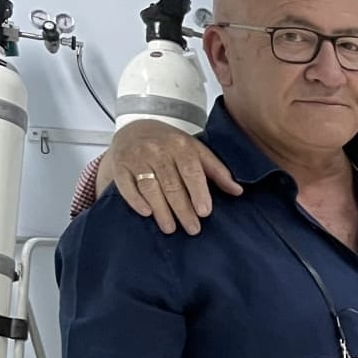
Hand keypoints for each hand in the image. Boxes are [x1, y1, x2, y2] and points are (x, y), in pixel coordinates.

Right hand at [102, 119, 240, 235]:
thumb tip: (237, 191)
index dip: (198, 192)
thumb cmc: (171, 144)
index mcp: (180, 145)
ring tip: (171, 228)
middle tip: (193, 229)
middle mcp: (157, 150)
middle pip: (171, 184)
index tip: (204, 212)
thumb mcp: (196, 150)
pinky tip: (146, 213)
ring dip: (161, 210)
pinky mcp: (120, 166)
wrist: (135, 128)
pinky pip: (126, 185)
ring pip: (149, 187)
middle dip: (182, 209)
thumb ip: (217, 171)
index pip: (191, 171)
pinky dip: (135, 200)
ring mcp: (136, 158)